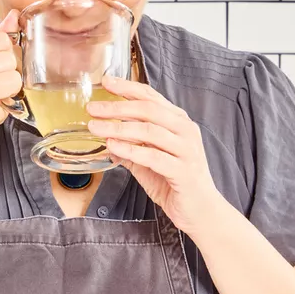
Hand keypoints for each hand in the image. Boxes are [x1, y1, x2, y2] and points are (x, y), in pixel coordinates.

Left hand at [86, 74, 227, 235]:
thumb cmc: (176, 183)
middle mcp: (185, 131)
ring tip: (96, 127)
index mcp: (178, 122)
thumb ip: (132, 146)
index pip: (151, 97)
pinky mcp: (184, 171)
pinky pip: (154, 156)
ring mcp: (187, 150)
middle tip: (93, 107)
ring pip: (150, 130)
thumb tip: (106, 135)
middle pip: (148, 109)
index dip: (127, 87)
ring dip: (119, 127)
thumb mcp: (149, 161)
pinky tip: (113, 147)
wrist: (202, 212)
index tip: (105, 81)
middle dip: (117, 107)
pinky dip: (131, 150)